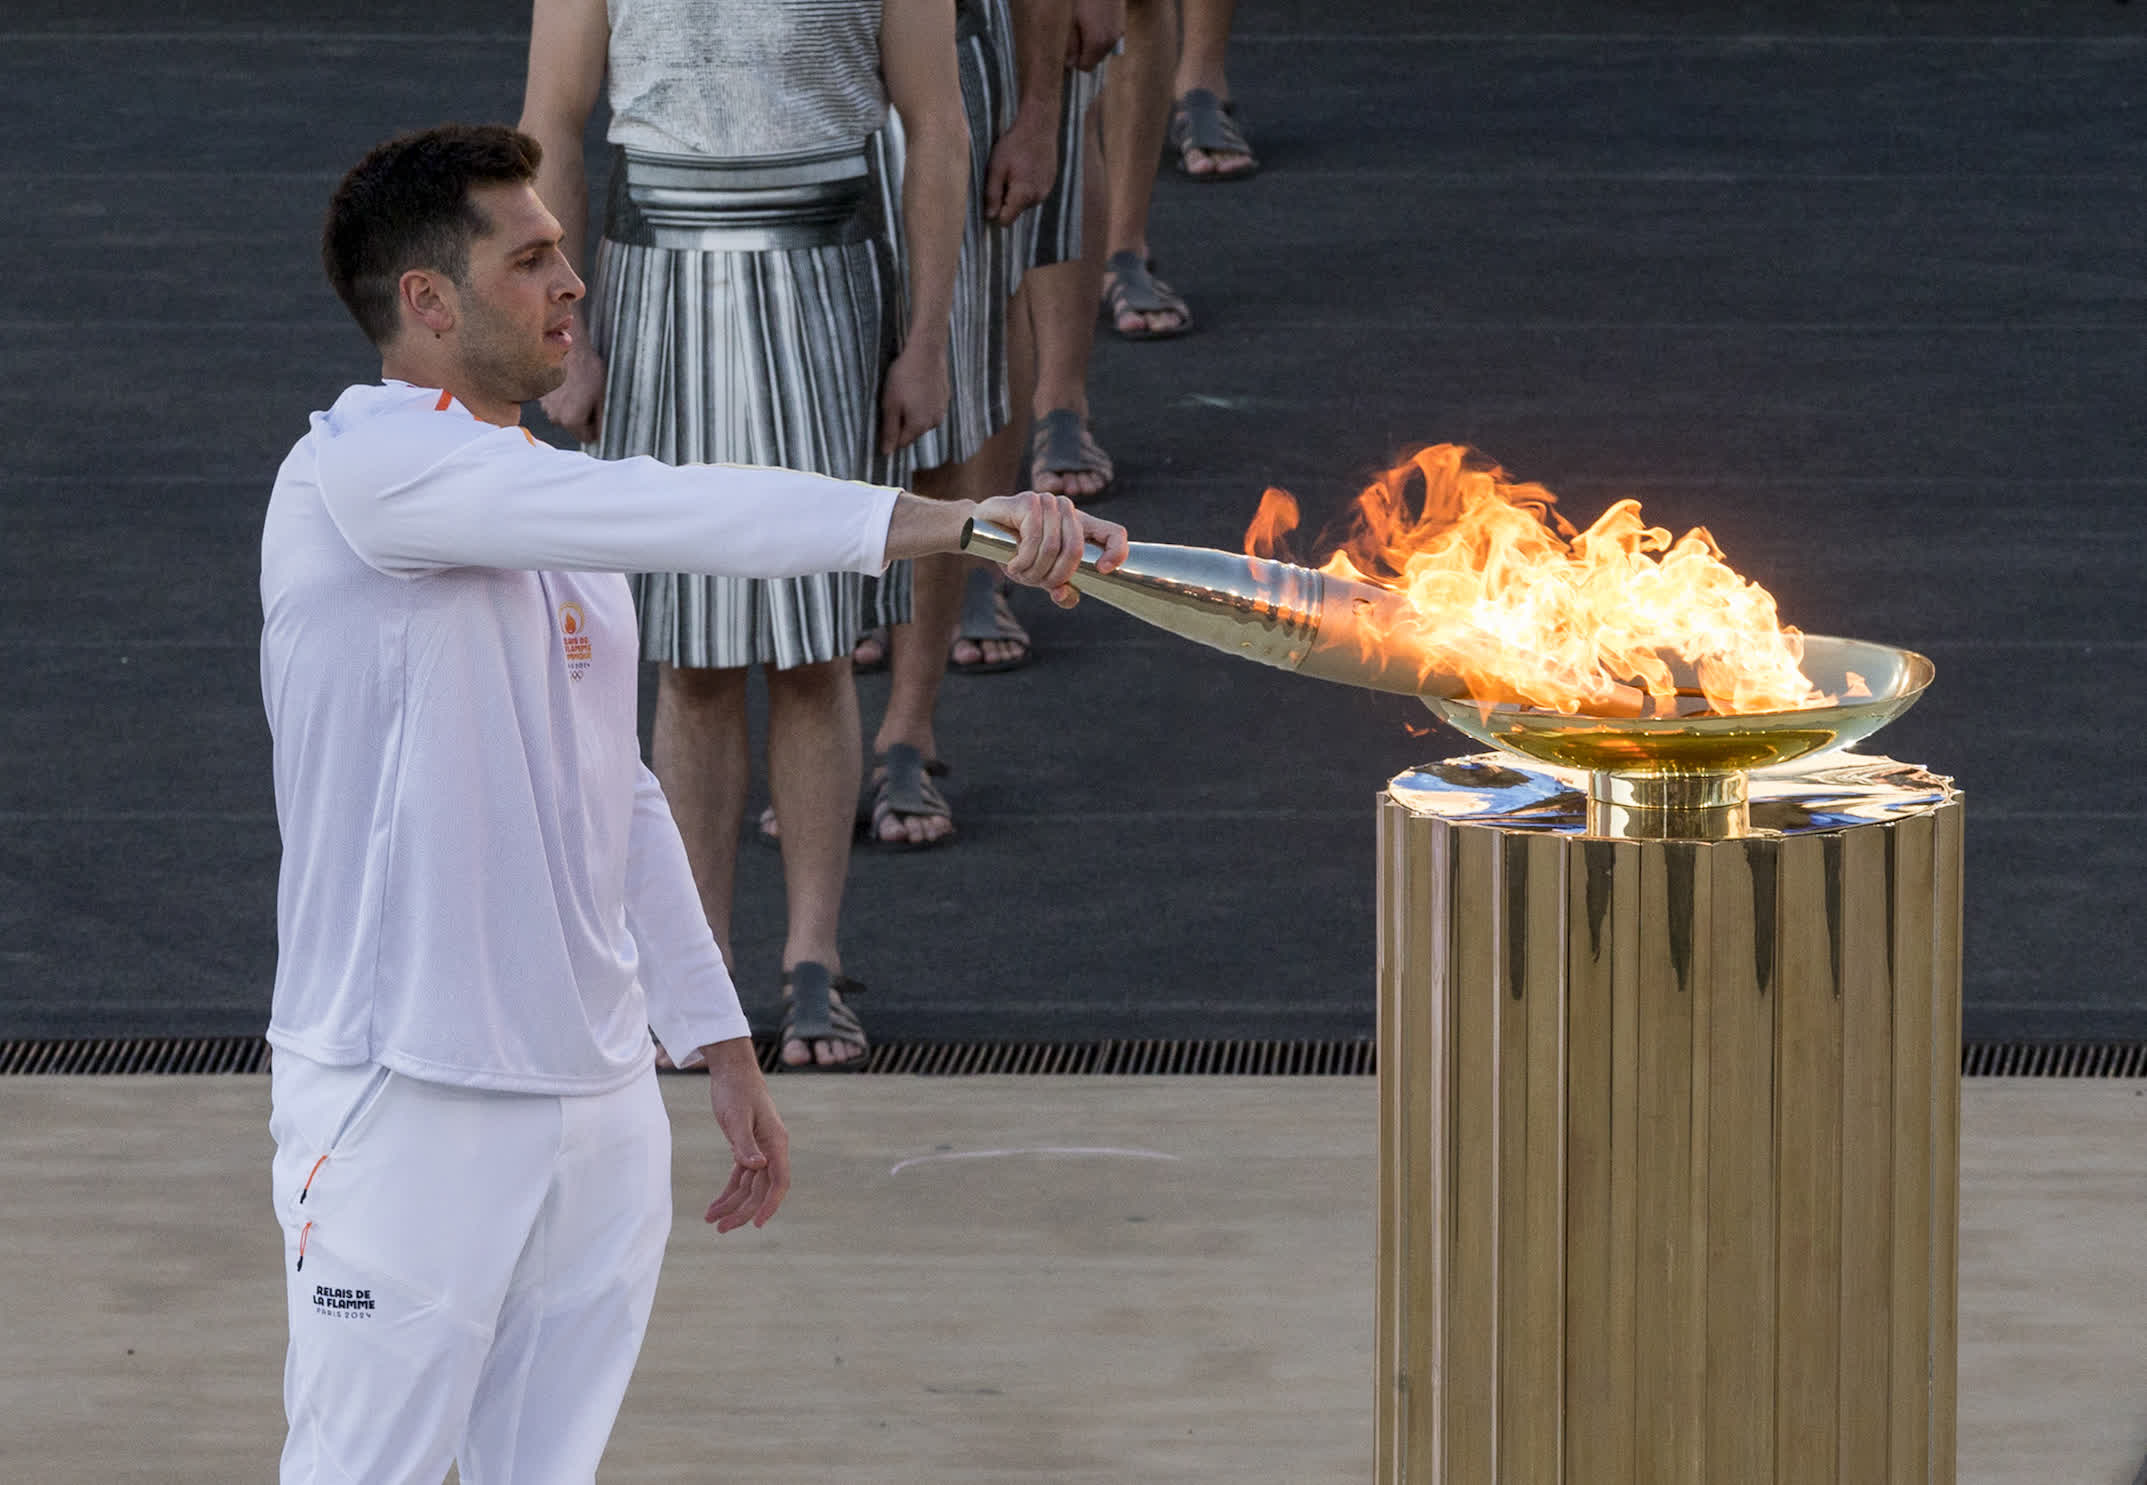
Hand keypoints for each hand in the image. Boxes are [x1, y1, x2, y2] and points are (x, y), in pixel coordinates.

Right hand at [540, 324, 604, 442]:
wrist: (567, 346)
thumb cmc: (586, 366)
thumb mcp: (603, 395)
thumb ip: (603, 419)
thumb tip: (604, 434)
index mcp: (571, 420)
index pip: (588, 438)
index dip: (597, 428)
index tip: (600, 415)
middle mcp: (556, 417)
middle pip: (576, 427)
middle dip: (585, 417)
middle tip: (592, 397)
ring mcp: (546, 406)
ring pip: (566, 414)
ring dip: (574, 406)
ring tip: (581, 387)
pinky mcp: (541, 396)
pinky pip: (556, 403)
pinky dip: (564, 397)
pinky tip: (571, 383)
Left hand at [700, 1039, 789, 1231]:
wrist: (731, 1069)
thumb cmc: (736, 1090)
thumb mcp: (737, 1117)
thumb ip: (746, 1143)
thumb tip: (758, 1166)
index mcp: (776, 1143)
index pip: (779, 1181)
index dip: (771, 1205)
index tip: (758, 1224)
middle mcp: (772, 1149)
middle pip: (761, 1189)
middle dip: (743, 1211)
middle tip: (721, 1228)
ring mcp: (760, 1149)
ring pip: (750, 1186)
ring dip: (732, 1204)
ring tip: (711, 1221)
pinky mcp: (746, 1147)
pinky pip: (740, 1176)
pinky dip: (728, 1191)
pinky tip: (715, 1205)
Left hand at [879, 341, 948, 454]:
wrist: (926, 352)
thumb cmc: (904, 377)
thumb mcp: (890, 404)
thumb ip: (889, 430)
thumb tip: (887, 453)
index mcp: (918, 427)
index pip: (902, 443)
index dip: (890, 435)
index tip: (883, 419)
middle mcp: (933, 423)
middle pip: (913, 432)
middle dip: (902, 423)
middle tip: (893, 402)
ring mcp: (942, 410)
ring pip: (923, 420)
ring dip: (913, 413)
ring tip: (905, 392)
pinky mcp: (945, 398)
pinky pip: (930, 408)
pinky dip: (923, 402)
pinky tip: (916, 387)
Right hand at [973, 491, 1128, 606]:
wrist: (979, 531)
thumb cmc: (1015, 551)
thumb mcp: (1040, 575)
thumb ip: (1060, 588)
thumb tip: (1064, 595)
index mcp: (1081, 527)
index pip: (1115, 533)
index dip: (1117, 552)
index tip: (1103, 571)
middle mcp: (1069, 510)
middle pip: (1077, 549)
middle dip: (1055, 575)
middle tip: (1036, 581)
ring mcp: (1049, 502)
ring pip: (1053, 546)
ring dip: (1033, 570)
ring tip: (1019, 571)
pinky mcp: (1029, 501)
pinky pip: (1034, 538)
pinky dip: (1022, 559)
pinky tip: (1013, 563)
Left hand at [983, 109, 1056, 226]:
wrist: (1039, 126)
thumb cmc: (1015, 144)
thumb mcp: (996, 168)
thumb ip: (992, 194)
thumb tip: (989, 217)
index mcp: (1023, 195)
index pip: (1005, 221)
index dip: (995, 212)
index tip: (991, 197)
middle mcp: (1038, 197)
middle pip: (1015, 211)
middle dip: (1006, 199)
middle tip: (1003, 175)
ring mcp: (1046, 191)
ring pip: (1024, 203)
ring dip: (1016, 192)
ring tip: (1015, 169)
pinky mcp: (1050, 184)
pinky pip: (1033, 193)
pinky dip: (1026, 185)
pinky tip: (1025, 167)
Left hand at [1067, 0, 1124, 67]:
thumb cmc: (1087, 0)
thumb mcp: (1074, 22)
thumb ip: (1072, 45)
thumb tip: (1070, 65)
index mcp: (1096, 44)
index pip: (1086, 67)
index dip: (1077, 62)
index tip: (1073, 51)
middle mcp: (1109, 45)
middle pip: (1095, 62)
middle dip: (1086, 54)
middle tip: (1079, 35)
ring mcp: (1117, 37)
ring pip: (1103, 53)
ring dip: (1095, 47)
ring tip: (1089, 27)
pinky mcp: (1122, 30)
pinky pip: (1109, 43)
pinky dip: (1103, 39)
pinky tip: (1099, 24)